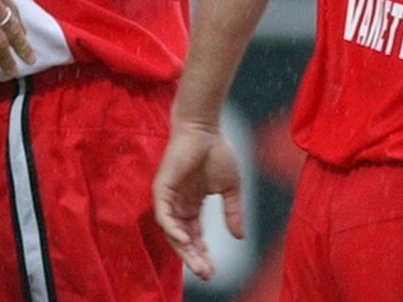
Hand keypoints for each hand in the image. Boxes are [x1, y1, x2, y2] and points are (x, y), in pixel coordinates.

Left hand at [152, 122, 243, 280]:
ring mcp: (169, 198)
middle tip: (207, 274)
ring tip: (198, 264)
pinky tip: (185, 240)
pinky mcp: (162, 188)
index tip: (213, 269)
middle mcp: (178, 204)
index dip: (203, 253)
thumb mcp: (230, 188)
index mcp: (192, 205)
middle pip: (183, 239)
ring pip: (172, 232)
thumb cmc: (216, 151)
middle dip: (194, 258)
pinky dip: (172, 229)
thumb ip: (233, 212)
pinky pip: (163, 215)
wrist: (205, 129)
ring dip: (184, 249)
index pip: (195, 236)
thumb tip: (240, 237)